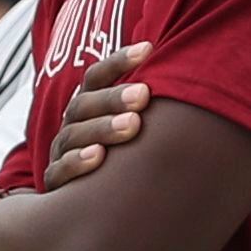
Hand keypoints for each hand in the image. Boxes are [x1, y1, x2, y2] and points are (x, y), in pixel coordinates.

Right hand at [38, 45, 148, 189]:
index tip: (148, 49)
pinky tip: (98, 156)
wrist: (89, 201)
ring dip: (103, 127)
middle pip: (84, 104)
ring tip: (131, 125)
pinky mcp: (56, 181)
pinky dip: (77, 162)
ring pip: (74, 135)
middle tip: (142, 95)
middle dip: (113, 98)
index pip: (97, 77)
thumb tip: (194, 66)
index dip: (119, 62)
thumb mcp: (133, 125)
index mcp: (89, 106)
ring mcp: (62, 152)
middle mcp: (73, 124)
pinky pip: (60, 170)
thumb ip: (147, 103)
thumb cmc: (124, 155)